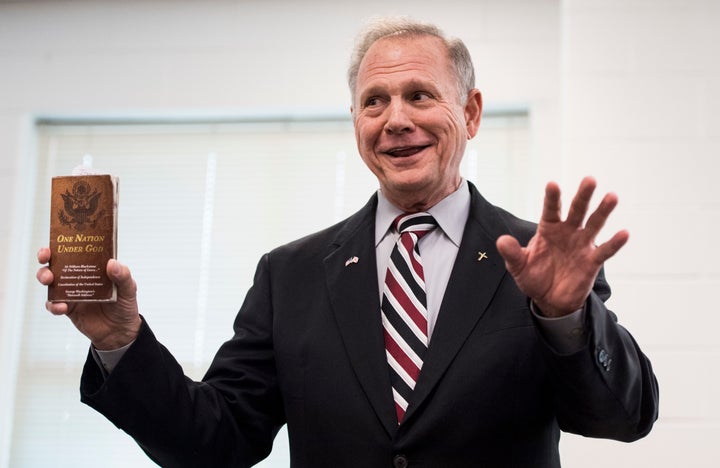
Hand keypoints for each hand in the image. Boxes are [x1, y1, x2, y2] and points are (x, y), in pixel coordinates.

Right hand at [36, 247, 141, 349]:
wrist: (120, 331)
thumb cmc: (125, 306)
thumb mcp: (129, 289)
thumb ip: (123, 276)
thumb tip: (112, 262)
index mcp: (94, 267)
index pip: (77, 250)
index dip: (65, 244)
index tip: (57, 241)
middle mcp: (80, 276)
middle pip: (57, 262)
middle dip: (47, 257)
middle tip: (46, 259)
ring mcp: (72, 291)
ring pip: (51, 281)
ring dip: (44, 277)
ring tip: (50, 280)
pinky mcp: (68, 308)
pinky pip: (54, 304)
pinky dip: (54, 304)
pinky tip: (62, 307)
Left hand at [496, 177, 628, 316]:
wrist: (549, 299)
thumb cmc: (533, 277)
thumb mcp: (518, 266)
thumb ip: (512, 253)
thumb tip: (502, 241)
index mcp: (548, 229)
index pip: (550, 210)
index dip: (552, 198)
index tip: (552, 184)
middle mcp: (567, 232)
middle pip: (577, 210)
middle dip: (583, 196)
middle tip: (589, 180)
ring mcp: (581, 244)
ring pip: (594, 224)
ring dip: (603, 211)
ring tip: (612, 196)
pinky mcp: (592, 261)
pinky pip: (605, 250)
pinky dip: (614, 243)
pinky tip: (624, 233)